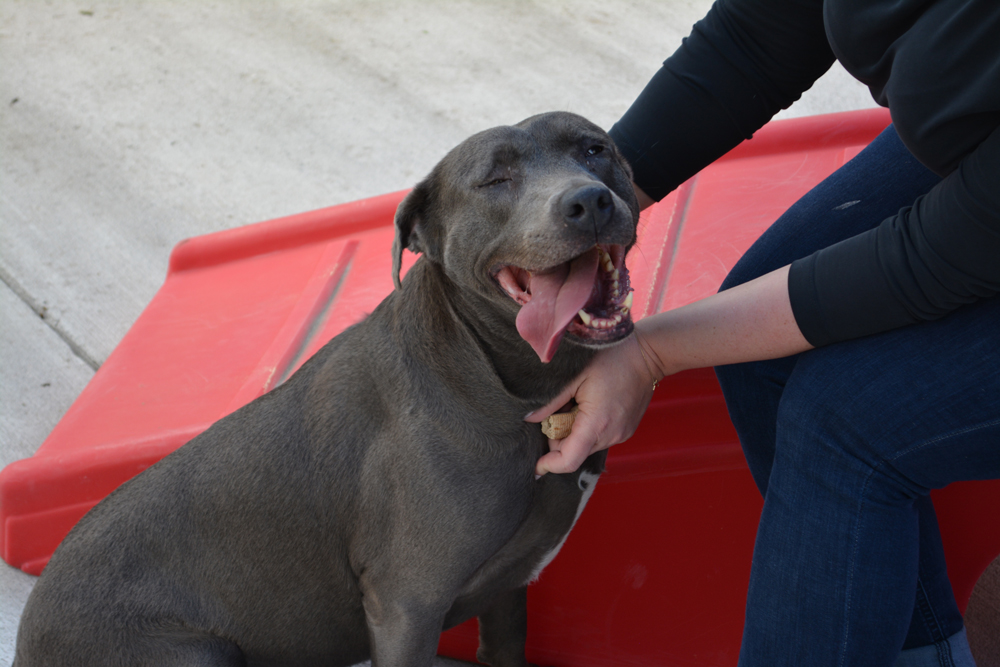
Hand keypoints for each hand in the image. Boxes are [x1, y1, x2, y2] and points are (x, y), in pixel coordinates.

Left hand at [526, 332, 660, 475]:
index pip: (569, 461)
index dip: (549, 465)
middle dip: (559, 436)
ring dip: (574, 430)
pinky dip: (588, 426)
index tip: (535, 464)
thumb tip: (529, 418)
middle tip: (560, 407)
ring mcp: (621, 434)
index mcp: (597, 424)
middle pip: (574, 451)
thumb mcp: (574, 375)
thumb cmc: (612, 358)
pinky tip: (590, 403)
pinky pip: (598, 436)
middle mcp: (611, 435)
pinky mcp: (625, 430)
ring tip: (577, 401)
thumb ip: (550, 401)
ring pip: (585, 444)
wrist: (648, 353)